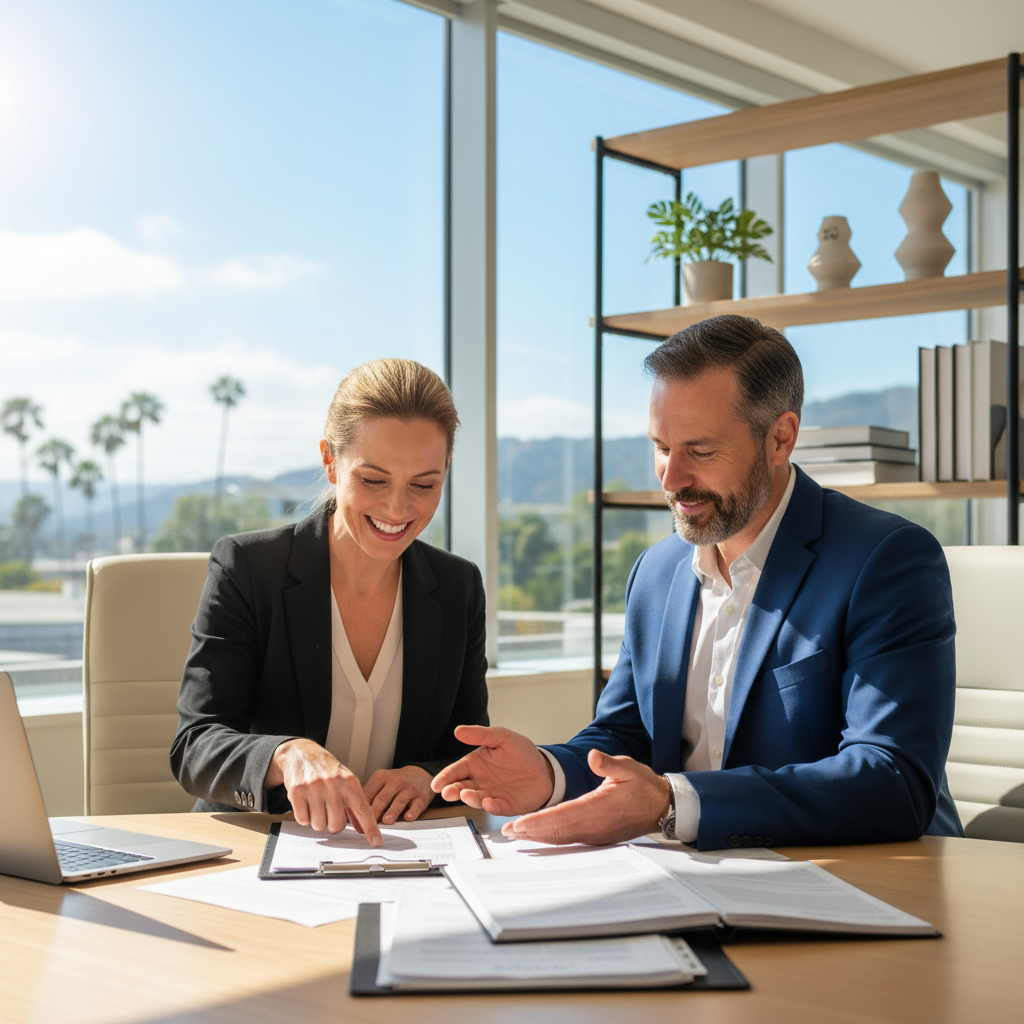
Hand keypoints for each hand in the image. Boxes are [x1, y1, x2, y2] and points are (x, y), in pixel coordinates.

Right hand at [265, 738, 381, 844]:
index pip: (363, 810)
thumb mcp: (346, 782)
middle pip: (337, 825)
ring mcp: (314, 788)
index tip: (377, 842)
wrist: (302, 753)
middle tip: (329, 812)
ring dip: (318, 820)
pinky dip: (305, 816)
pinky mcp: (297, 791)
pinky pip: (303, 820)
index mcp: (350, 782)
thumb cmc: (327, 770)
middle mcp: (334, 784)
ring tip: (317, 804)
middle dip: (333, 824)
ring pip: (319, 825)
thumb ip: (355, 806)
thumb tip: (362, 830)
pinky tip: (306, 803)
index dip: (371, 828)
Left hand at [363, 765, 433, 823]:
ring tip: (386, 821)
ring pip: (399, 801)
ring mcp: (409, 788)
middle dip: (375, 812)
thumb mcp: (381, 782)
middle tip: (368, 825)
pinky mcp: (421, 796)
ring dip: (392, 812)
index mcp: (381, 777)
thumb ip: (369, 796)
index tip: (356, 822)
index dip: (361, 809)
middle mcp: (395, 781)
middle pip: (382, 798)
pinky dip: (412, 811)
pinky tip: (408, 817)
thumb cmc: (396, 783)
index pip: (369, 794)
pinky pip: (417, 805)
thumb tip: (353, 816)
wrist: (420, 775)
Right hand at [430, 725, 554, 815]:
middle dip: (452, 791)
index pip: (456, 771)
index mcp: (476, 764)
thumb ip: (480, 734)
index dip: (445, 777)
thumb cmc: (521, 752)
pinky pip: (496, 807)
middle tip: (447, 793)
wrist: (544, 768)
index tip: (436, 784)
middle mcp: (480, 781)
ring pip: (476, 799)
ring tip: (465, 795)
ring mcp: (492, 794)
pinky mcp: (506, 805)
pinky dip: (491, 806)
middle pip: (461, 787)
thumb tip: (458, 730)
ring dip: (470, 799)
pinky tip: (488, 802)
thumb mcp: (502, 737)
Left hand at [499, 749, 670, 845]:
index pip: (563, 816)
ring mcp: (595, 834)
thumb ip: (608, 763)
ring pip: (561, 838)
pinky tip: (538, 836)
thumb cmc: (643, 787)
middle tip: (508, 831)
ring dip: (538, 837)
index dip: (540, 821)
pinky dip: (551, 838)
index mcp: (599, 808)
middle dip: (531, 831)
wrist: (661, 807)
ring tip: (516, 834)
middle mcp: (594, 825)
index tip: (520, 823)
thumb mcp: (628, 767)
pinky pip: (569, 839)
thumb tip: (592, 756)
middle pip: (557, 831)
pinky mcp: (595, 837)